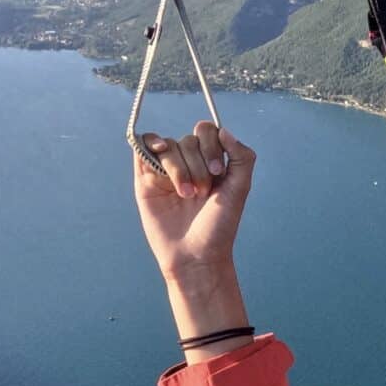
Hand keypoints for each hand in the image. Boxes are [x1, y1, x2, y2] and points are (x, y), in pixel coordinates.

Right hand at [132, 120, 255, 278]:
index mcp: (211, 162)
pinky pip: (143, 149)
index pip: (208, 132)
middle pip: (188, 140)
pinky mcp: (146, 180)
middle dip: (197, 164)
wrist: (196, 255)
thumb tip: (224, 130)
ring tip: (185, 195)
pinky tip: (160, 153)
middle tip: (202, 193)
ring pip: (168, 145)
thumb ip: (242, 157)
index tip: (217, 173)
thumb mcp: (240, 189)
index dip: (212, 146)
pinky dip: (150, 145)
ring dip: (178, 167)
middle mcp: (189, 163)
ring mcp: (166, 170)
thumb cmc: (219, 226)